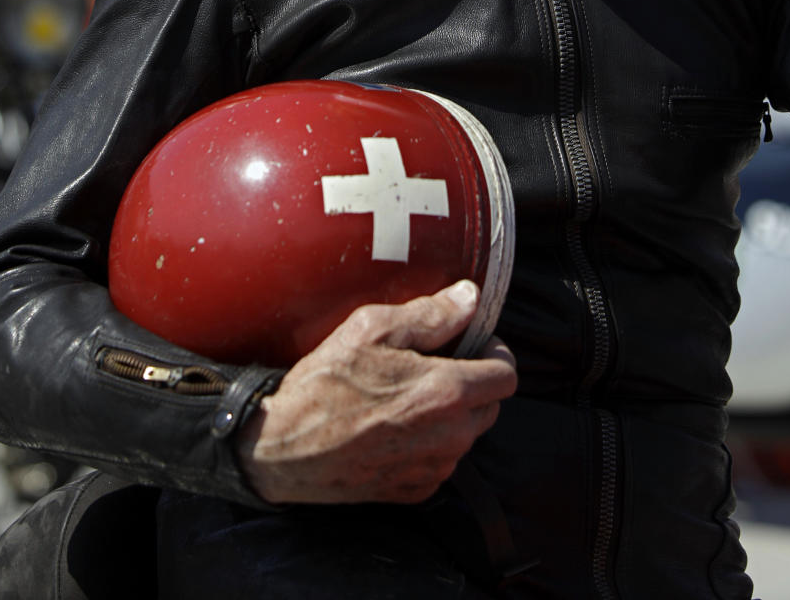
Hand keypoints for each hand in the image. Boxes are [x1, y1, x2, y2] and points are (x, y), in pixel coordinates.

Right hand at [235, 278, 516, 504]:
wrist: (283, 446)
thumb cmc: (325, 383)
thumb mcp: (372, 329)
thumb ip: (430, 315)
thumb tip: (471, 297)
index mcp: (448, 393)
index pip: (507, 375)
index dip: (493, 351)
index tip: (469, 340)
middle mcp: (451, 437)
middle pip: (491, 405)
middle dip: (472, 381)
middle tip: (432, 364)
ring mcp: (434, 469)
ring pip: (466, 434)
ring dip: (450, 414)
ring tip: (406, 394)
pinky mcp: (415, 491)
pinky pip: (441, 460)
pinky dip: (429, 442)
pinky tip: (393, 425)